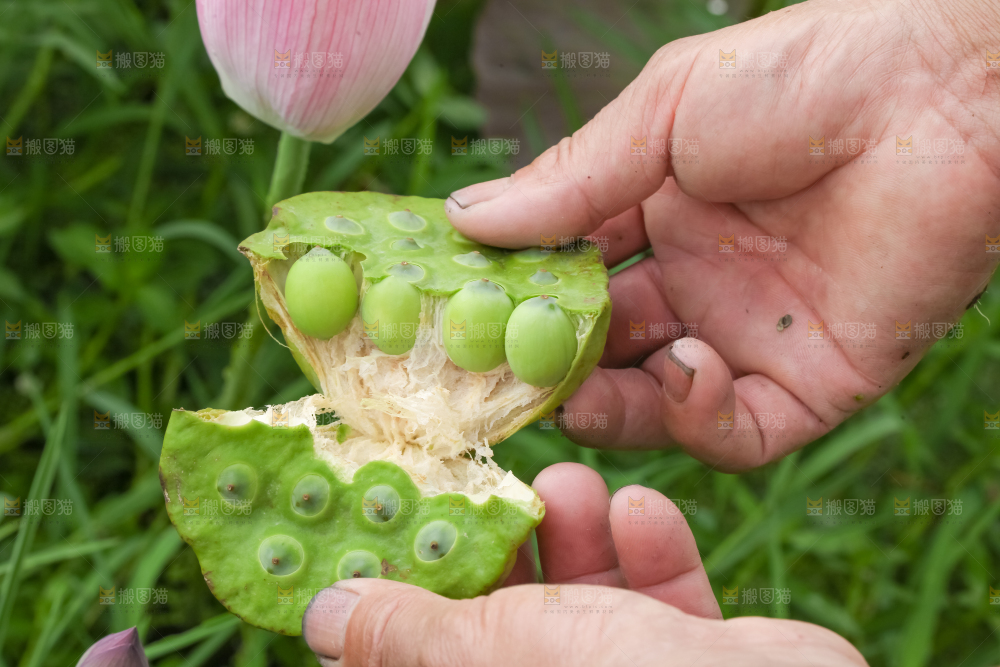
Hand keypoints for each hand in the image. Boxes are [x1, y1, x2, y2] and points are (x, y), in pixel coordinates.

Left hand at [301, 463, 866, 665]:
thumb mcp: (499, 653)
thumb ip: (410, 634)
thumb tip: (321, 617)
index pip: (429, 653)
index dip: (409, 594)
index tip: (407, 518)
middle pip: (510, 621)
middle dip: (511, 546)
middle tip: (504, 483)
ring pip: (589, 605)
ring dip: (580, 538)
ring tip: (575, 482)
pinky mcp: (699, 661)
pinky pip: (664, 603)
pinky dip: (653, 554)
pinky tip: (644, 509)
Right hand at [444, 0, 999, 470]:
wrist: (942, 91)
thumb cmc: (804, 77)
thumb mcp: (663, 113)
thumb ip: (568, 181)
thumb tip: (461, 220)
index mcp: (656, 219)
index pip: (566, 280)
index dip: (514, 301)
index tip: (459, 315)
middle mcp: (696, 286)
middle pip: (600, 353)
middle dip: (548, 369)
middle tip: (498, 376)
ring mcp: (749, 338)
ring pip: (654, 405)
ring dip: (608, 405)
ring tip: (576, 388)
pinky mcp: (813, 383)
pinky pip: (735, 431)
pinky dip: (694, 416)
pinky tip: (685, 365)